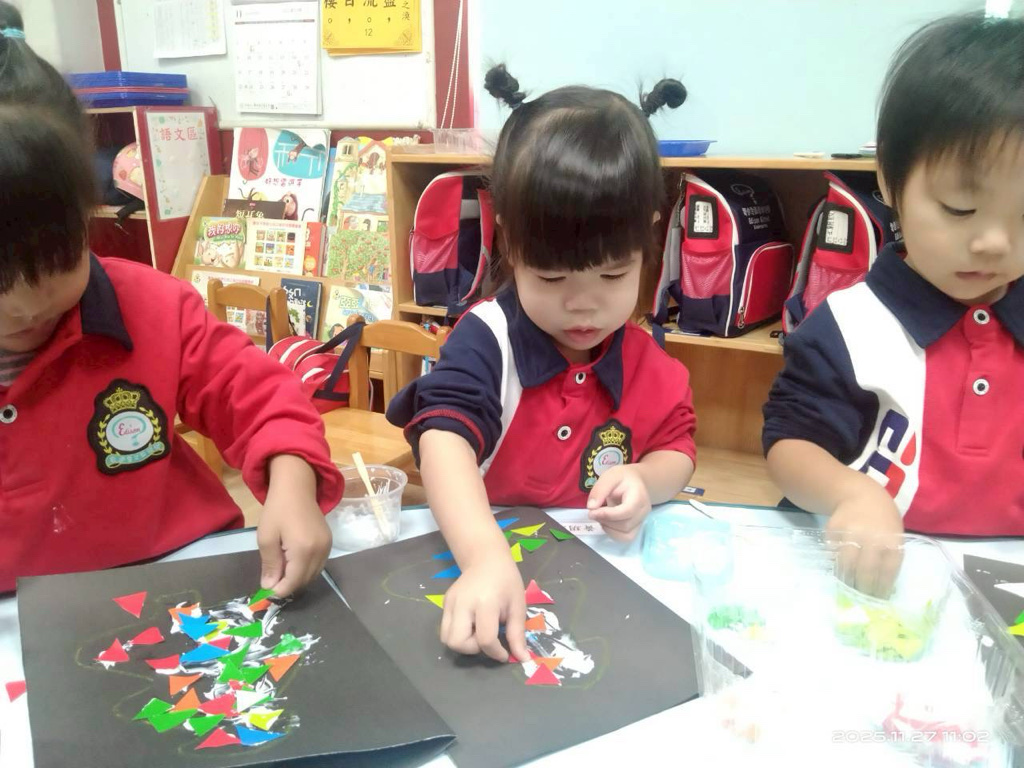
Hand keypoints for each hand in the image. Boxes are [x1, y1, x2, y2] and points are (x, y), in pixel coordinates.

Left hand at [257, 455, 331, 596]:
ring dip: (297, 579)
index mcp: (303, 550)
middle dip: (288, 586)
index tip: (266, 592)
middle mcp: (320, 551)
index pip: (293, 582)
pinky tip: (293, 563)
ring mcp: (327, 547)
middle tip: (271, 581)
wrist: (297, 487)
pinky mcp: (329, 542)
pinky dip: (306, 570)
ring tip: (281, 572)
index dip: (279, 591)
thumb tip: (269, 587)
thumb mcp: (266, 536)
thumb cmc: (277, 509)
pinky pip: (318, 565)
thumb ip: (270, 564)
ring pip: (313, 575)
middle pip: (305, 581)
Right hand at [439, 552, 529, 662]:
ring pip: (446, 639)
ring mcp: (450, 602)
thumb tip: (523, 658)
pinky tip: (471, 623)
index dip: (496, 653)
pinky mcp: (444, 602)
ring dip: (463, 643)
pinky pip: (445, 628)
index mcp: (486, 603)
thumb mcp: (518, 605)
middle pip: (457, 643)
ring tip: (477, 632)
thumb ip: (517, 634)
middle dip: (473, 649)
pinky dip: (458, 633)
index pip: (485, 639)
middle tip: (486, 639)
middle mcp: (463, 603)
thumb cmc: (506, 580)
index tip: (504, 654)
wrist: (486, 558)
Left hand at [586, 464, 651, 541]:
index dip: (608, 515)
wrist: (635, 482)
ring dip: (608, 528)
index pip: (627, 511)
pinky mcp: (637, 527)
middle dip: (605, 521)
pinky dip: (613, 533)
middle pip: (625, 525)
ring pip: (626, 535)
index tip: (592, 511)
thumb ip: (600, 490)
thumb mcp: (609, 476)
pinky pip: (626, 537)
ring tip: (600, 516)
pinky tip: (606, 523)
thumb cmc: (622, 478)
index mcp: (639, 496)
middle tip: (592, 512)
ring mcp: (642, 521)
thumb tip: (591, 507)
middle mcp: (644, 511)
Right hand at [827, 486, 904, 597]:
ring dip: (847, 581)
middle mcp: (872, 539)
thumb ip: (890, 559)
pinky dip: (835, 566)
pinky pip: (833, 556)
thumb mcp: (895, 536)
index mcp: (892, 542)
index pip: (886, 574)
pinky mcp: (834, 532)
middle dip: (863, 590)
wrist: (860, 495)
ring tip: (848, 588)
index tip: (877, 600)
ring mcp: (851, 534)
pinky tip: (839, 571)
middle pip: (866, 573)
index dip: (881, 590)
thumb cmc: (883, 520)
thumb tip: (883, 588)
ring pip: (846, 566)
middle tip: (861, 599)